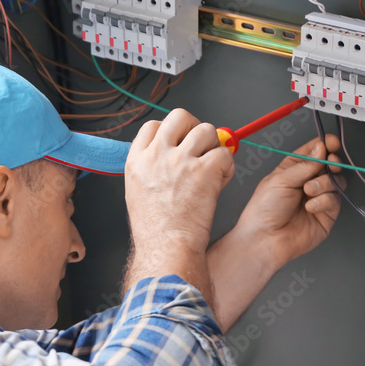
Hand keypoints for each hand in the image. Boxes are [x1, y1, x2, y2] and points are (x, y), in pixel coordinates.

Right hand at [125, 109, 235, 252]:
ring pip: (207, 130)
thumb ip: (151, 170)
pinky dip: (228, 167)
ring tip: (212, 168)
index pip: (152, 126)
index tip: (179, 144)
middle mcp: (157, 156)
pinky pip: (225, 153)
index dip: (170, 131)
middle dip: (195, 128)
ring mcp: (181, 161)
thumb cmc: (154, 232)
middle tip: (201, 147)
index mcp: (136, 162)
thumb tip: (172, 157)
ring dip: (214, 146)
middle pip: (180, 117)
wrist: (166, 248)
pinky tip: (220, 182)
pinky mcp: (205, 170)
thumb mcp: (137, 194)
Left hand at [236, 134, 345, 267]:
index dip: (324, 145)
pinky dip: (324, 201)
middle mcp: (307, 182)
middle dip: (331, 162)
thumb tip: (322, 147)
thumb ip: (305, 164)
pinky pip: (334, 200)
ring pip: (335, 181)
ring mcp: (318, 198)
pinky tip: (310, 207)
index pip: (314, 152)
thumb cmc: (264, 209)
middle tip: (330, 163)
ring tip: (309, 191)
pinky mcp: (326, 214)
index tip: (331, 142)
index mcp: (293, 170)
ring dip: (324, 183)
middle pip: (330, 165)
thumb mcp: (281, 180)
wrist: (265, 238)